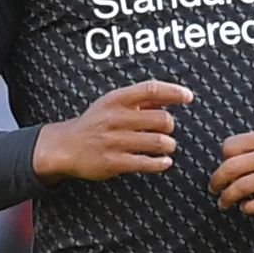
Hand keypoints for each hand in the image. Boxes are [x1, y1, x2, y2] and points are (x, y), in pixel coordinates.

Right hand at [33, 81, 190, 180]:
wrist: (65, 146)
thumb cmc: (94, 123)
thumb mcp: (112, 104)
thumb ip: (140, 99)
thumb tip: (172, 96)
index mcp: (116, 100)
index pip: (151, 89)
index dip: (174, 92)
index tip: (188, 97)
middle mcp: (115, 118)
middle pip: (161, 119)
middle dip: (170, 126)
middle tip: (167, 130)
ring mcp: (114, 141)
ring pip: (158, 142)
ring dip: (168, 145)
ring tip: (167, 146)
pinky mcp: (114, 162)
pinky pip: (147, 162)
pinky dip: (161, 163)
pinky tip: (164, 161)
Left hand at [213, 127, 253, 214]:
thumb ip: (252, 148)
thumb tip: (222, 165)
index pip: (229, 147)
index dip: (222, 161)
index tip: (224, 172)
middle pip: (231, 167)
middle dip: (217, 181)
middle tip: (214, 189)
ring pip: (242, 187)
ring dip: (228, 197)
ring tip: (224, 203)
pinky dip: (248, 208)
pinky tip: (246, 208)